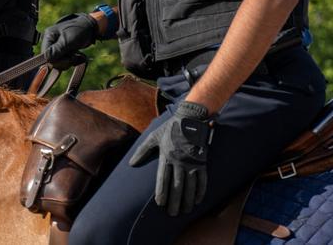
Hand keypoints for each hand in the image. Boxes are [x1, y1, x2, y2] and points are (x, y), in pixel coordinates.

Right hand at [40, 13, 97, 68]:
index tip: (70, 58)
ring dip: (70, 62)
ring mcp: (56, 47)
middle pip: (52, 60)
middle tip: (75, 56)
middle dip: (65, 61)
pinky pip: (64, 62)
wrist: (90, 28)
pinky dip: (72, 61)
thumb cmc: (79, 30)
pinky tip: (79, 57)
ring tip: (79, 56)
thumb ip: (57, 49)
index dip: (57, 60)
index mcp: (48, 36)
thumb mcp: (69, 40)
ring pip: (58, 63)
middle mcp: (50, 42)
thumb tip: (46, 59)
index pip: (46, 55)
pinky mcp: (62, 51)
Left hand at [129, 100, 212, 215]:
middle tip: (172, 214)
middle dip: (175, 201)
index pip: (163, 179)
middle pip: (177, 186)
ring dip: (188, 200)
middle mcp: (179, 162)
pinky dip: (201, 191)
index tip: (160, 204)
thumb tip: (131, 164)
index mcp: (166, 156)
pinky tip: (198, 201)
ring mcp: (192, 163)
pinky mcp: (202, 162)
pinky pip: (202, 180)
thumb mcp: (153, 137)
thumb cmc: (169, 129)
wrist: (190, 120)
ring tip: (185, 211)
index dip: (162, 192)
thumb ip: (142, 151)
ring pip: (190, 186)